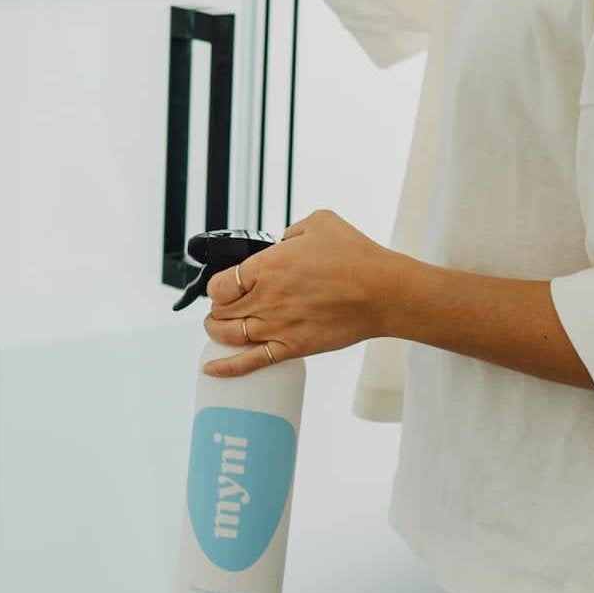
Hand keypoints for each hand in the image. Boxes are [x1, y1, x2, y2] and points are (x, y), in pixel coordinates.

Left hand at [201, 210, 398, 376]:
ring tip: (221, 328)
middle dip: (218, 309)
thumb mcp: (319, 222)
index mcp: (266, 266)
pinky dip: (226, 368)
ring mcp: (277, 326)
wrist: (383, 292)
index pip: (219, 284)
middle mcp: (265, 298)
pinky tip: (211, 370)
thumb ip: (291, 231)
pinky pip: (250, 362)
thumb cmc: (356, 257)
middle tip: (227, 306)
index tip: (227, 285)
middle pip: (220, 311)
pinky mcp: (293, 347)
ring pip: (228, 336)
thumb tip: (282, 242)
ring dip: (218, 332)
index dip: (218, 286)